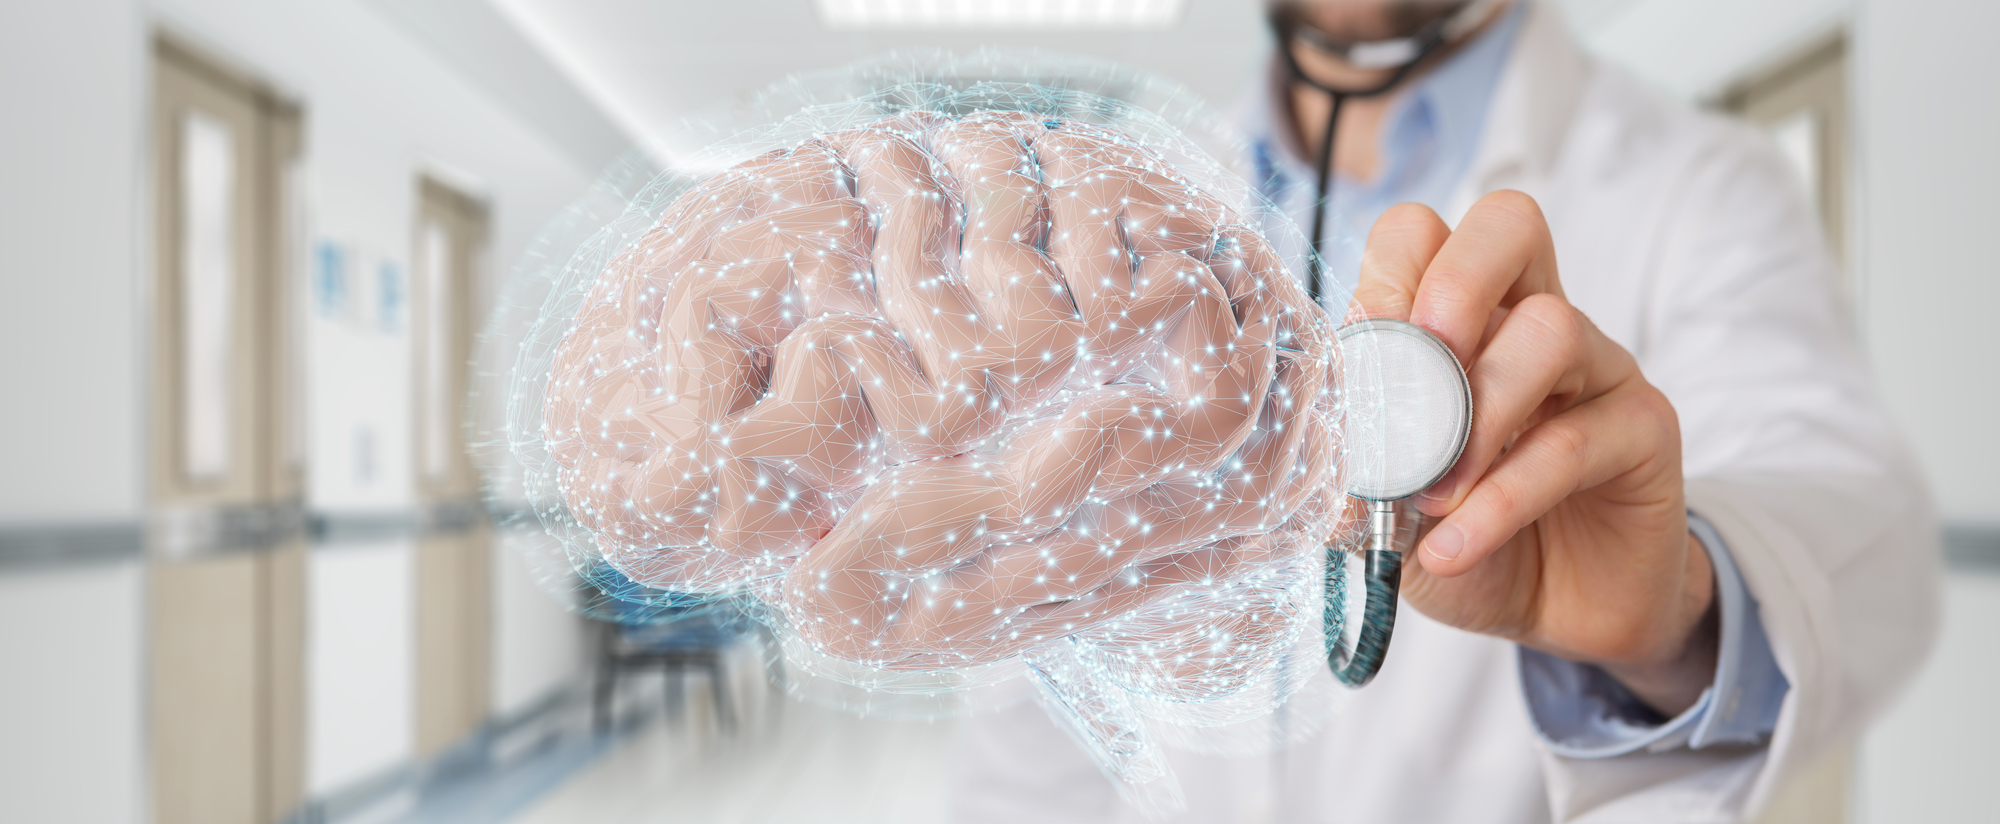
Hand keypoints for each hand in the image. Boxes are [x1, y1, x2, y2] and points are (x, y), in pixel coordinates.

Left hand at [1349, 191, 1717, 714]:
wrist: (1559, 612)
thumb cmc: (1469, 535)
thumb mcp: (1389, 506)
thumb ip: (1356, 469)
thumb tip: (1321, 453)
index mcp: (1462, 317)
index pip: (1423, 234)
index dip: (1387, 276)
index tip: (1362, 359)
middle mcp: (1532, 320)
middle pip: (1509, 223)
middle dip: (1453, 283)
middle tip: (1416, 367)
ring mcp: (1598, 366)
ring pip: (1551, 330)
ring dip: (1476, 417)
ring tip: (1429, 495)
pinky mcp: (1645, 428)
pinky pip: (1574, 443)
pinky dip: (1500, 501)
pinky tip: (1452, 548)